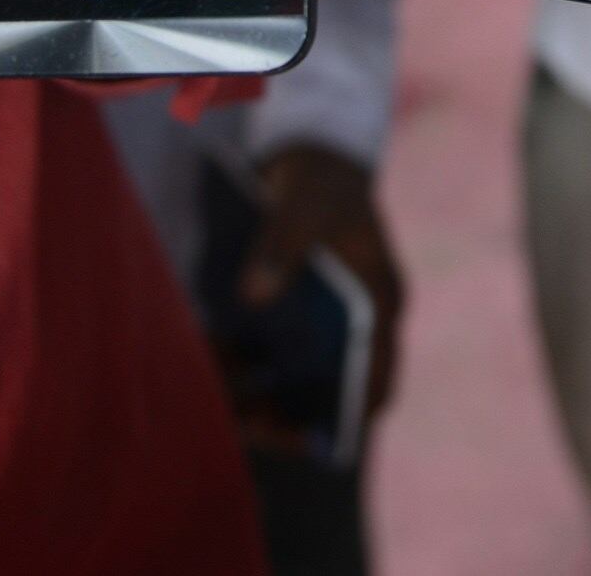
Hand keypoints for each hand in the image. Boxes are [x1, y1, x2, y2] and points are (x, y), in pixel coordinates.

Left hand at [234, 144, 403, 417]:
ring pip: (295, 374)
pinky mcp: (291, 309)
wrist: (310, 149)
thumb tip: (251, 298)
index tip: (314, 441)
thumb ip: (280, 247)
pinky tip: (212, 358)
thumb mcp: (304, 205)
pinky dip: (244, 358)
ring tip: (225, 400)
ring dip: (262, 390)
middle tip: (252, 425)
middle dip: (292, 411)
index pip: (378, 375)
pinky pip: (268, 349)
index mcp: (378, 302)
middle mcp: (355, 321)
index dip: (351, 413)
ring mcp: (322, 318)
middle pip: (330, 386)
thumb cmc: (321, 177)